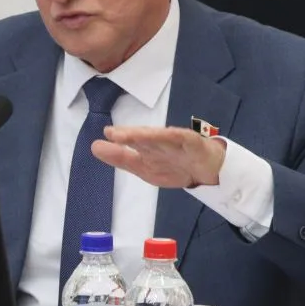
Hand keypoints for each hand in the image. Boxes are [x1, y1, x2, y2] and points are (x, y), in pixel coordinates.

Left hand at [91, 125, 226, 188]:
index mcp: (148, 147)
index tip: (106, 134)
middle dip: (131, 135)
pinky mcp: (194, 143)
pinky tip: (167, 135)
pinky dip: (177, 137)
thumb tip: (94, 146)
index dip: (121, 138)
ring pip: (162, 137)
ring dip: (148, 135)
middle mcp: (160, 141)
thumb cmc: (175, 166)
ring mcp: (177, 142)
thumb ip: (122, 158)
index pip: (133, 143)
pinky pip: (185, 140)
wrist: (209, 171)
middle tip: (113, 134)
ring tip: (133, 136)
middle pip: (145, 137)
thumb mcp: (145, 169)